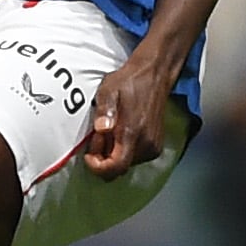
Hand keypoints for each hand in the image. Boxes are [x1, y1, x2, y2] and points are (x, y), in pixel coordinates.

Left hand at [83, 53, 170, 179]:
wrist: (154, 76)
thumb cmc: (130, 82)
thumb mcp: (109, 90)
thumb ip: (105, 110)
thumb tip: (102, 128)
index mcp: (133, 132)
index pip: (116, 167)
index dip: (98, 167)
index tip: (89, 155)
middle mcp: (146, 144)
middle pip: (119, 169)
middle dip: (103, 158)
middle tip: (98, 136)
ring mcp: (153, 146)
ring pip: (126, 164)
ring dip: (113, 154)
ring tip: (109, 131)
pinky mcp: (156, 146)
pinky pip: (134, 158)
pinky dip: (123, 151)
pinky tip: (120, 133)